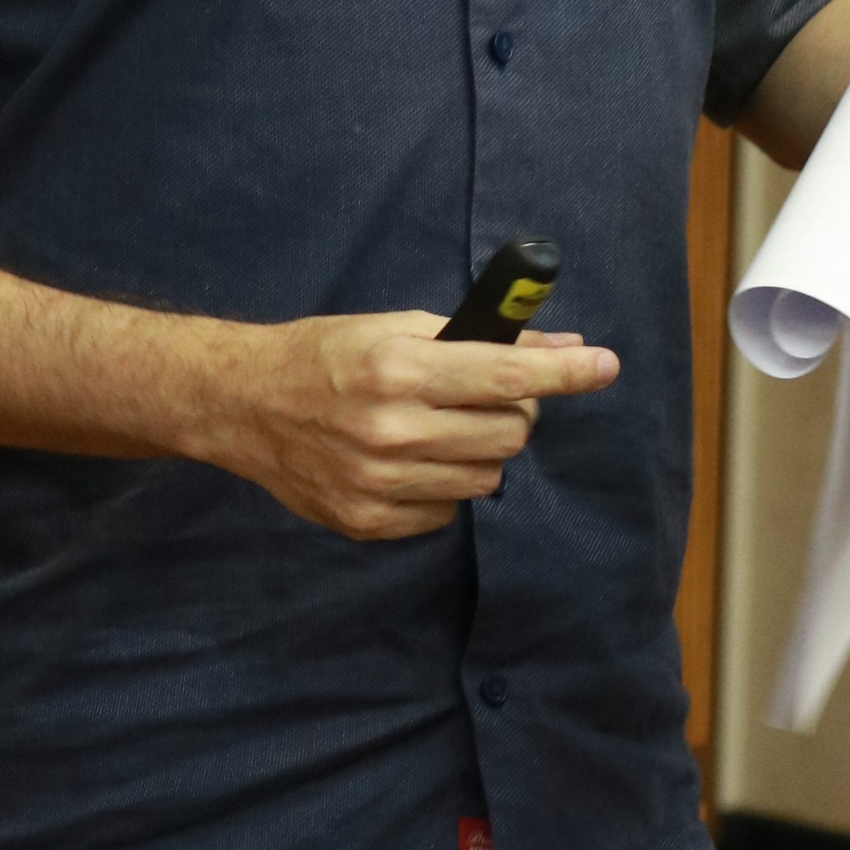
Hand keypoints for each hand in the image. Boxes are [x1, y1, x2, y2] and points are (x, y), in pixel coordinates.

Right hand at [191, 310, 618, 541]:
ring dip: (481, 452)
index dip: (567, 374)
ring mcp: (380, 483)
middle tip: (488, 397)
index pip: (509, 378)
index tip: (605, 365)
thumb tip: (563, 349)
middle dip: (514, 412)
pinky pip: (448, 511)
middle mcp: (392, 430)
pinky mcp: (369, 521)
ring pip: (487, 479)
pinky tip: (411, 460)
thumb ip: (480, 339)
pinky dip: (445, 485)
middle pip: (510, 435)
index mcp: (399, 370)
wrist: (244, 404)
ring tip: (442, 427)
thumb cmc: (325, 354)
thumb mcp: (397, 327)